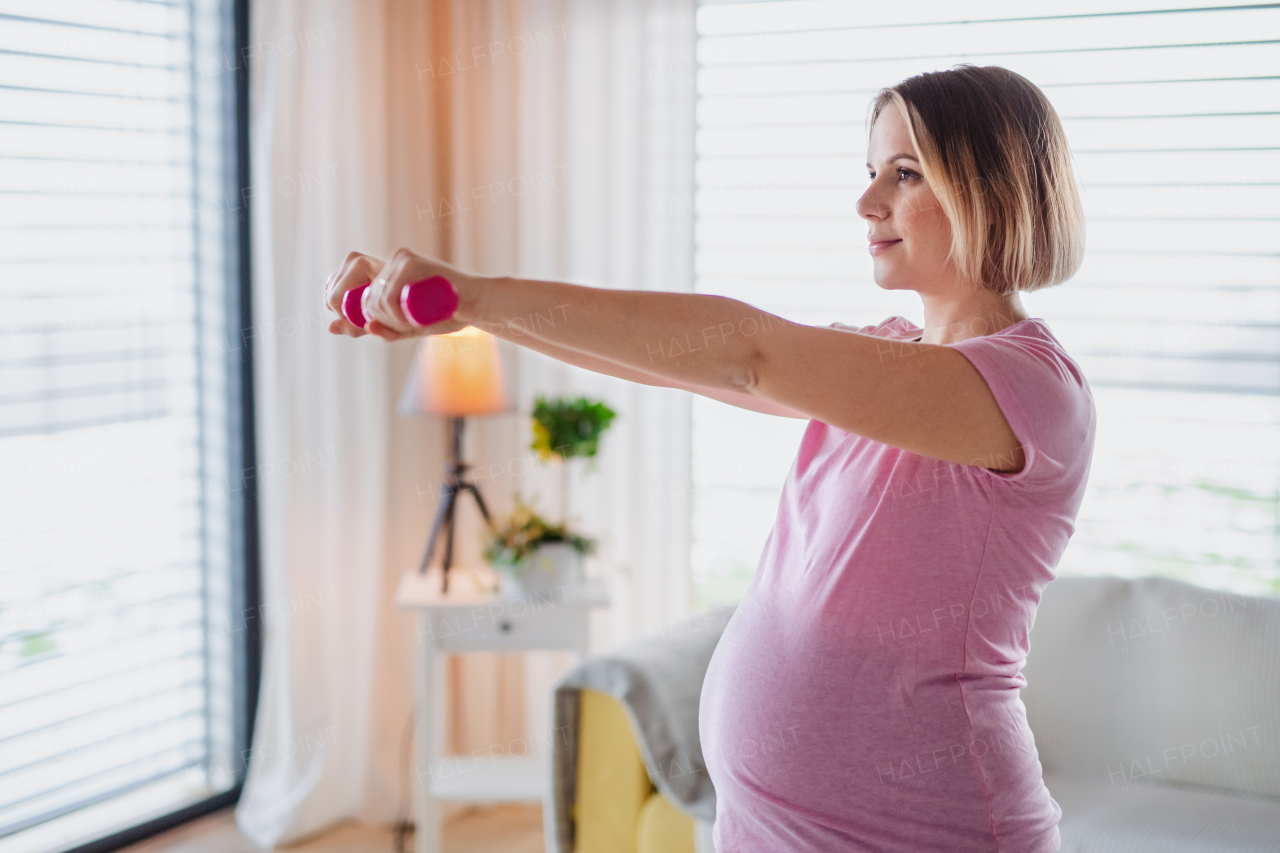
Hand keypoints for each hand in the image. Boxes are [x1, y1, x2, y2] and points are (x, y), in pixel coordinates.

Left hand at [324, 248, 476, 339]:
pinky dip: (395, 316)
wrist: (476, 304)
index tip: (375, 327)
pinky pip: (388, 296)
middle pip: (361, 299)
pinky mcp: (410, 262)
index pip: (350, 291)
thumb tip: (332, 327)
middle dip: (376, 322)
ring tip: (412, 324)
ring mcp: (399, 259)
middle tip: (402, 327)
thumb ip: (374, 328)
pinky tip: (410, 320)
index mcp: (382, 272)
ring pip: (374, 300)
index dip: (351, 312)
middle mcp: (388, 261)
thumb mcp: (402, 327)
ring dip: (389, 322)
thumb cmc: (444, 314)